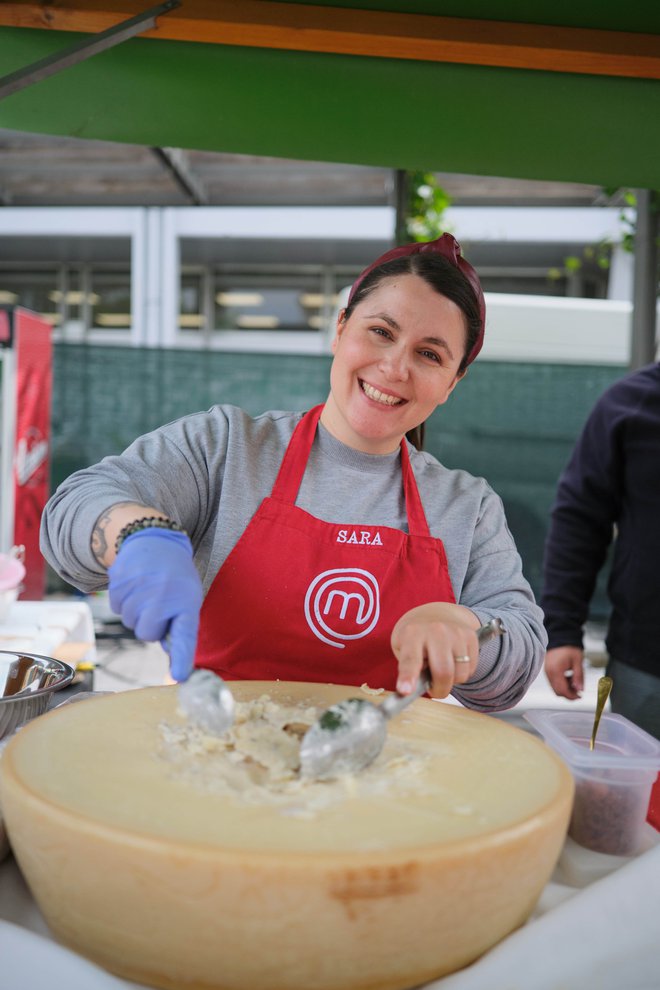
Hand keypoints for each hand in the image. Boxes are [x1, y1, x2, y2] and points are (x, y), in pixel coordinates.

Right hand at [108, 529, 202, 681]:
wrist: (155, 541)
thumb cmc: (175, 578)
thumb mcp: (186, 599)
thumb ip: (179, 627)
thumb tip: (170, 655)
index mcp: (186, 602)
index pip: (185, 635)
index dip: (182, 657)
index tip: (180, 676)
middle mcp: (163, 595)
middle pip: (146, 634)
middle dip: (151, 625)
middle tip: (160, 605)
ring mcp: (140, 587)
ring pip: (129, 621)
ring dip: (137, 613)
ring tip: (148, 591)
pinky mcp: (119, 580)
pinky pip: (116, 608)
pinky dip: (124, 602)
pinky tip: (135, 586)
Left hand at [391, 603, 480, 698]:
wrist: (436, 614)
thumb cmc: (415, 638)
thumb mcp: (403, 649)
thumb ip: (409, 669)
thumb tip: (413, 692)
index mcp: (412, 634)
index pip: (411, 659)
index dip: (408, 676)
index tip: (405, 691)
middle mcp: (435, 630)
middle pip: (443, 672)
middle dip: (439, 690)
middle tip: (434, 690)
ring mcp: (455, 632)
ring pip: (460, 674)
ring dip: (452, 681)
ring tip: (442, 669)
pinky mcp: (470, 636)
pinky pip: (471, 668)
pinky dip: (463, 673)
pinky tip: (453, 661)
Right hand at [544, 646, 583, 699]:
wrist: (561, 636)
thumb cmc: (569, 647)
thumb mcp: (578, 662)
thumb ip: (578, 677)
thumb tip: (580, 689)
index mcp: (556, 670)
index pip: (562, 690)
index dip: (572, 696)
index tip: (580, 696)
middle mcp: (549, 672)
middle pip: (557, 691)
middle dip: (569, 693)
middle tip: (578, 690)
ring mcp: (547, 671)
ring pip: (555, 688)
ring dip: (565, 688)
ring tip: (574, 680)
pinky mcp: (547, 670)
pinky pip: (553, 682)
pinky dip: (562, 683)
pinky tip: (568, 677)